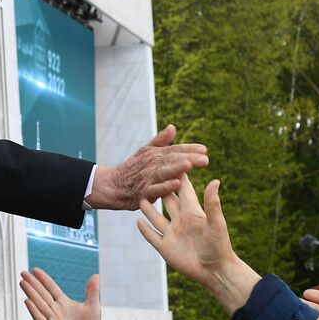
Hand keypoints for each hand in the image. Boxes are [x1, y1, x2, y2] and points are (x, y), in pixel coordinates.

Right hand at [21, 268, 100, 319]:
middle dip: (32, 283)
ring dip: (30, 293)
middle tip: (23, 273)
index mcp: (64, 303)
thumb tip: (96, 276)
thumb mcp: (93, 307)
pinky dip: (33, 310)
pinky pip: (40, 318)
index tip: (35, 270)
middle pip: (42, 293)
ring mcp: (52, 319)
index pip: (51, 288)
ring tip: (23, 282)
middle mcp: (55, 310)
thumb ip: (92, 291)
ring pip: (39, 303)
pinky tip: (27, 301)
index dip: (43, 279)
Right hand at [86, 125, 208, 209]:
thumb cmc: (134, 168)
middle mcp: (152, 164)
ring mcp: (147, 178)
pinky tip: (176, 184)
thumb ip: (160, 140)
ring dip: (176, 168)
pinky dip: (165, 186)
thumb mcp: (145, 151)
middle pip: (172, 160)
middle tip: (205, 159)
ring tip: (189, 166)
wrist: (113, 185)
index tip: (205, 150)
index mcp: (155, 154)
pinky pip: (155, 189)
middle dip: (188, 158)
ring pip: (163, 172)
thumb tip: (173, 127)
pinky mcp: (143, 192)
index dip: (189, 149)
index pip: (175, 150)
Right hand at [137, 176, 259, 313]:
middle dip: (159, 188)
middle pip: (167, 201)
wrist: (215, 271)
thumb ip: (212, 203)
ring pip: (156, 217)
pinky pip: (152, 236)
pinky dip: (144, 229)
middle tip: (149, 174)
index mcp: (192, 212)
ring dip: (148, 208)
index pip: (183, 190)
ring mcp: (172, 234)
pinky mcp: (166, 248)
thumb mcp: (216, 223)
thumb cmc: (219, 246)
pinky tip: (137, 221)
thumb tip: (215, 180)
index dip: (178, 176)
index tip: (172, 160)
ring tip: (139, 196)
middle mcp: (180, 221)